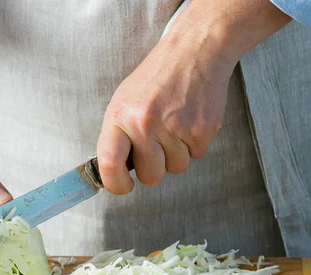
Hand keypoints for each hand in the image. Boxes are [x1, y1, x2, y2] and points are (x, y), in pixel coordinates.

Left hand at [97, 0, 290, 193]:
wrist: (194, 52)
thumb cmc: (156, 79)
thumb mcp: (123, 101)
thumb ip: (117, 137)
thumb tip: (112, 172)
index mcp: (120, 117)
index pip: (109, 163)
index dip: (115, 183)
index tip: (123, 186)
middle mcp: (145, 124)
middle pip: (150, 176)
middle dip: (155, 168)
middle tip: (157, 145)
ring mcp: (175, 128)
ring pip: (176, 169)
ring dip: (176, 154)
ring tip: (174, 125)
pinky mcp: (202, 130)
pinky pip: (196, 156)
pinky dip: (194, 144)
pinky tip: (189, 120)